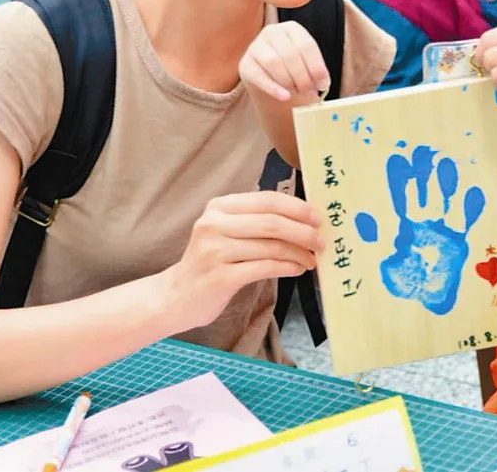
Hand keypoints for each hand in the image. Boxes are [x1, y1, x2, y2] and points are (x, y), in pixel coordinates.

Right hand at [160, 192, 323, 331]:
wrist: (175, 297)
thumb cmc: (210, 263)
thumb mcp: (225, 232)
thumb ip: (255, 222)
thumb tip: (304, 219)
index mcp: (219, 207)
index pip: (266, 200)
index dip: (297, 208)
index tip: (317, 218)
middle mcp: (214, 224)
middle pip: (271, 222)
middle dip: (303, 232)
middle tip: (321, 242)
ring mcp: (215, 251)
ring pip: (271, 247)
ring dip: (299, 253)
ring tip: (311, 260)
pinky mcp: (220, 277)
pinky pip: (265, 268)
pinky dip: (287, 268)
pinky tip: (297, 269)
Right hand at [239, 21, 329, 102]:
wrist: (271, 81)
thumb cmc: (293, 70)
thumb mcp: (306, 64)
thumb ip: (315, 71)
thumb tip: (323, 83)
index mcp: (292, 28)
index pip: (307, 45)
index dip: (317, 67)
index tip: (323, 84)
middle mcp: (272, 32)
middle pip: (291, 54)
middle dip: (303, 77)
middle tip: (309, 91)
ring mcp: (255, 46)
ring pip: (274, 62)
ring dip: (289, 82)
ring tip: (296, 92)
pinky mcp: (245, 64)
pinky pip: (259, 76)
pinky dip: (273, 88)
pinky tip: (284, 96)